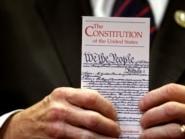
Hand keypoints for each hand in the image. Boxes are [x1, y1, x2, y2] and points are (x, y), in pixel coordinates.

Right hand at [0, 87, 120, 138]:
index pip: (93, 98)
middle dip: (110, 127)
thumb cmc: (46, 111)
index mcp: (64, 94)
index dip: (109, 108)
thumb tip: (106, 109)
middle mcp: (60, 110)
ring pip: (88, 136)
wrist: (22, 127)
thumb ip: (80, 100)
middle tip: (117, 130)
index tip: (115, 115)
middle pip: (93, 119)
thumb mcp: (61, 99)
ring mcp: (57, 128)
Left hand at [139, 83, 184, 138]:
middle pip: (169, 108)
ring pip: (172, 128)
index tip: (141, 104)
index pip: (171, 90)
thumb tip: (150, 106)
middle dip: (151, 115)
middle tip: (142, 121)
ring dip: (154, 132)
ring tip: (144, 134)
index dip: (152, 96)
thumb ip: (179, 102)